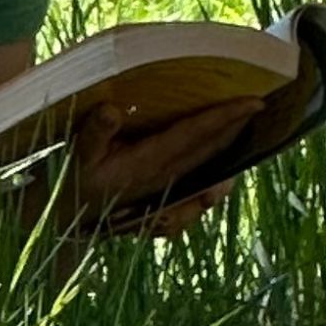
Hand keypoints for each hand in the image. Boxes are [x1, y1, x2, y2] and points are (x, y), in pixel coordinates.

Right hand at [54, 100, 251, 238]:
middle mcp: (163, 179)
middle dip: (235, 126)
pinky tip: (224, 172)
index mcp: (146, 164)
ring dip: (228, 148)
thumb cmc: (73, 181)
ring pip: (206, 167)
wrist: (66, 224)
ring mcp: (165, 193)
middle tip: (260, 103)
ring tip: (248, 127)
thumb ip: (94, 133)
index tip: (253, 102)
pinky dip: (214, 178)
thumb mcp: (77, 156)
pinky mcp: (162, 203)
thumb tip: (112, 110)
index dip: (224, 117)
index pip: (194, 135)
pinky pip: (196, 190)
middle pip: (209, 149)